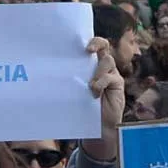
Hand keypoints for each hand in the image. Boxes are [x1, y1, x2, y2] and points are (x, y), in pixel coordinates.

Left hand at [81, 38, 124, 160]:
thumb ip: (70, 79)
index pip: (93, 46)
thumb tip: (49, 71)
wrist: (97, 126)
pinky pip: (111, 77)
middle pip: (103, 46)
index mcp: (90, 65)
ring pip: (107, 61)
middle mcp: (102, 66)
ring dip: (97, 71)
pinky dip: (101, 83)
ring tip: (90, 86)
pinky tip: (94, 93)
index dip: (91, 41)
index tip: (82, 45)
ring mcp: (111, 74)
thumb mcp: (74, 90)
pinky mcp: (118, 84)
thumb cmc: (81, 107)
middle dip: (96, 43)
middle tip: (87, 50)